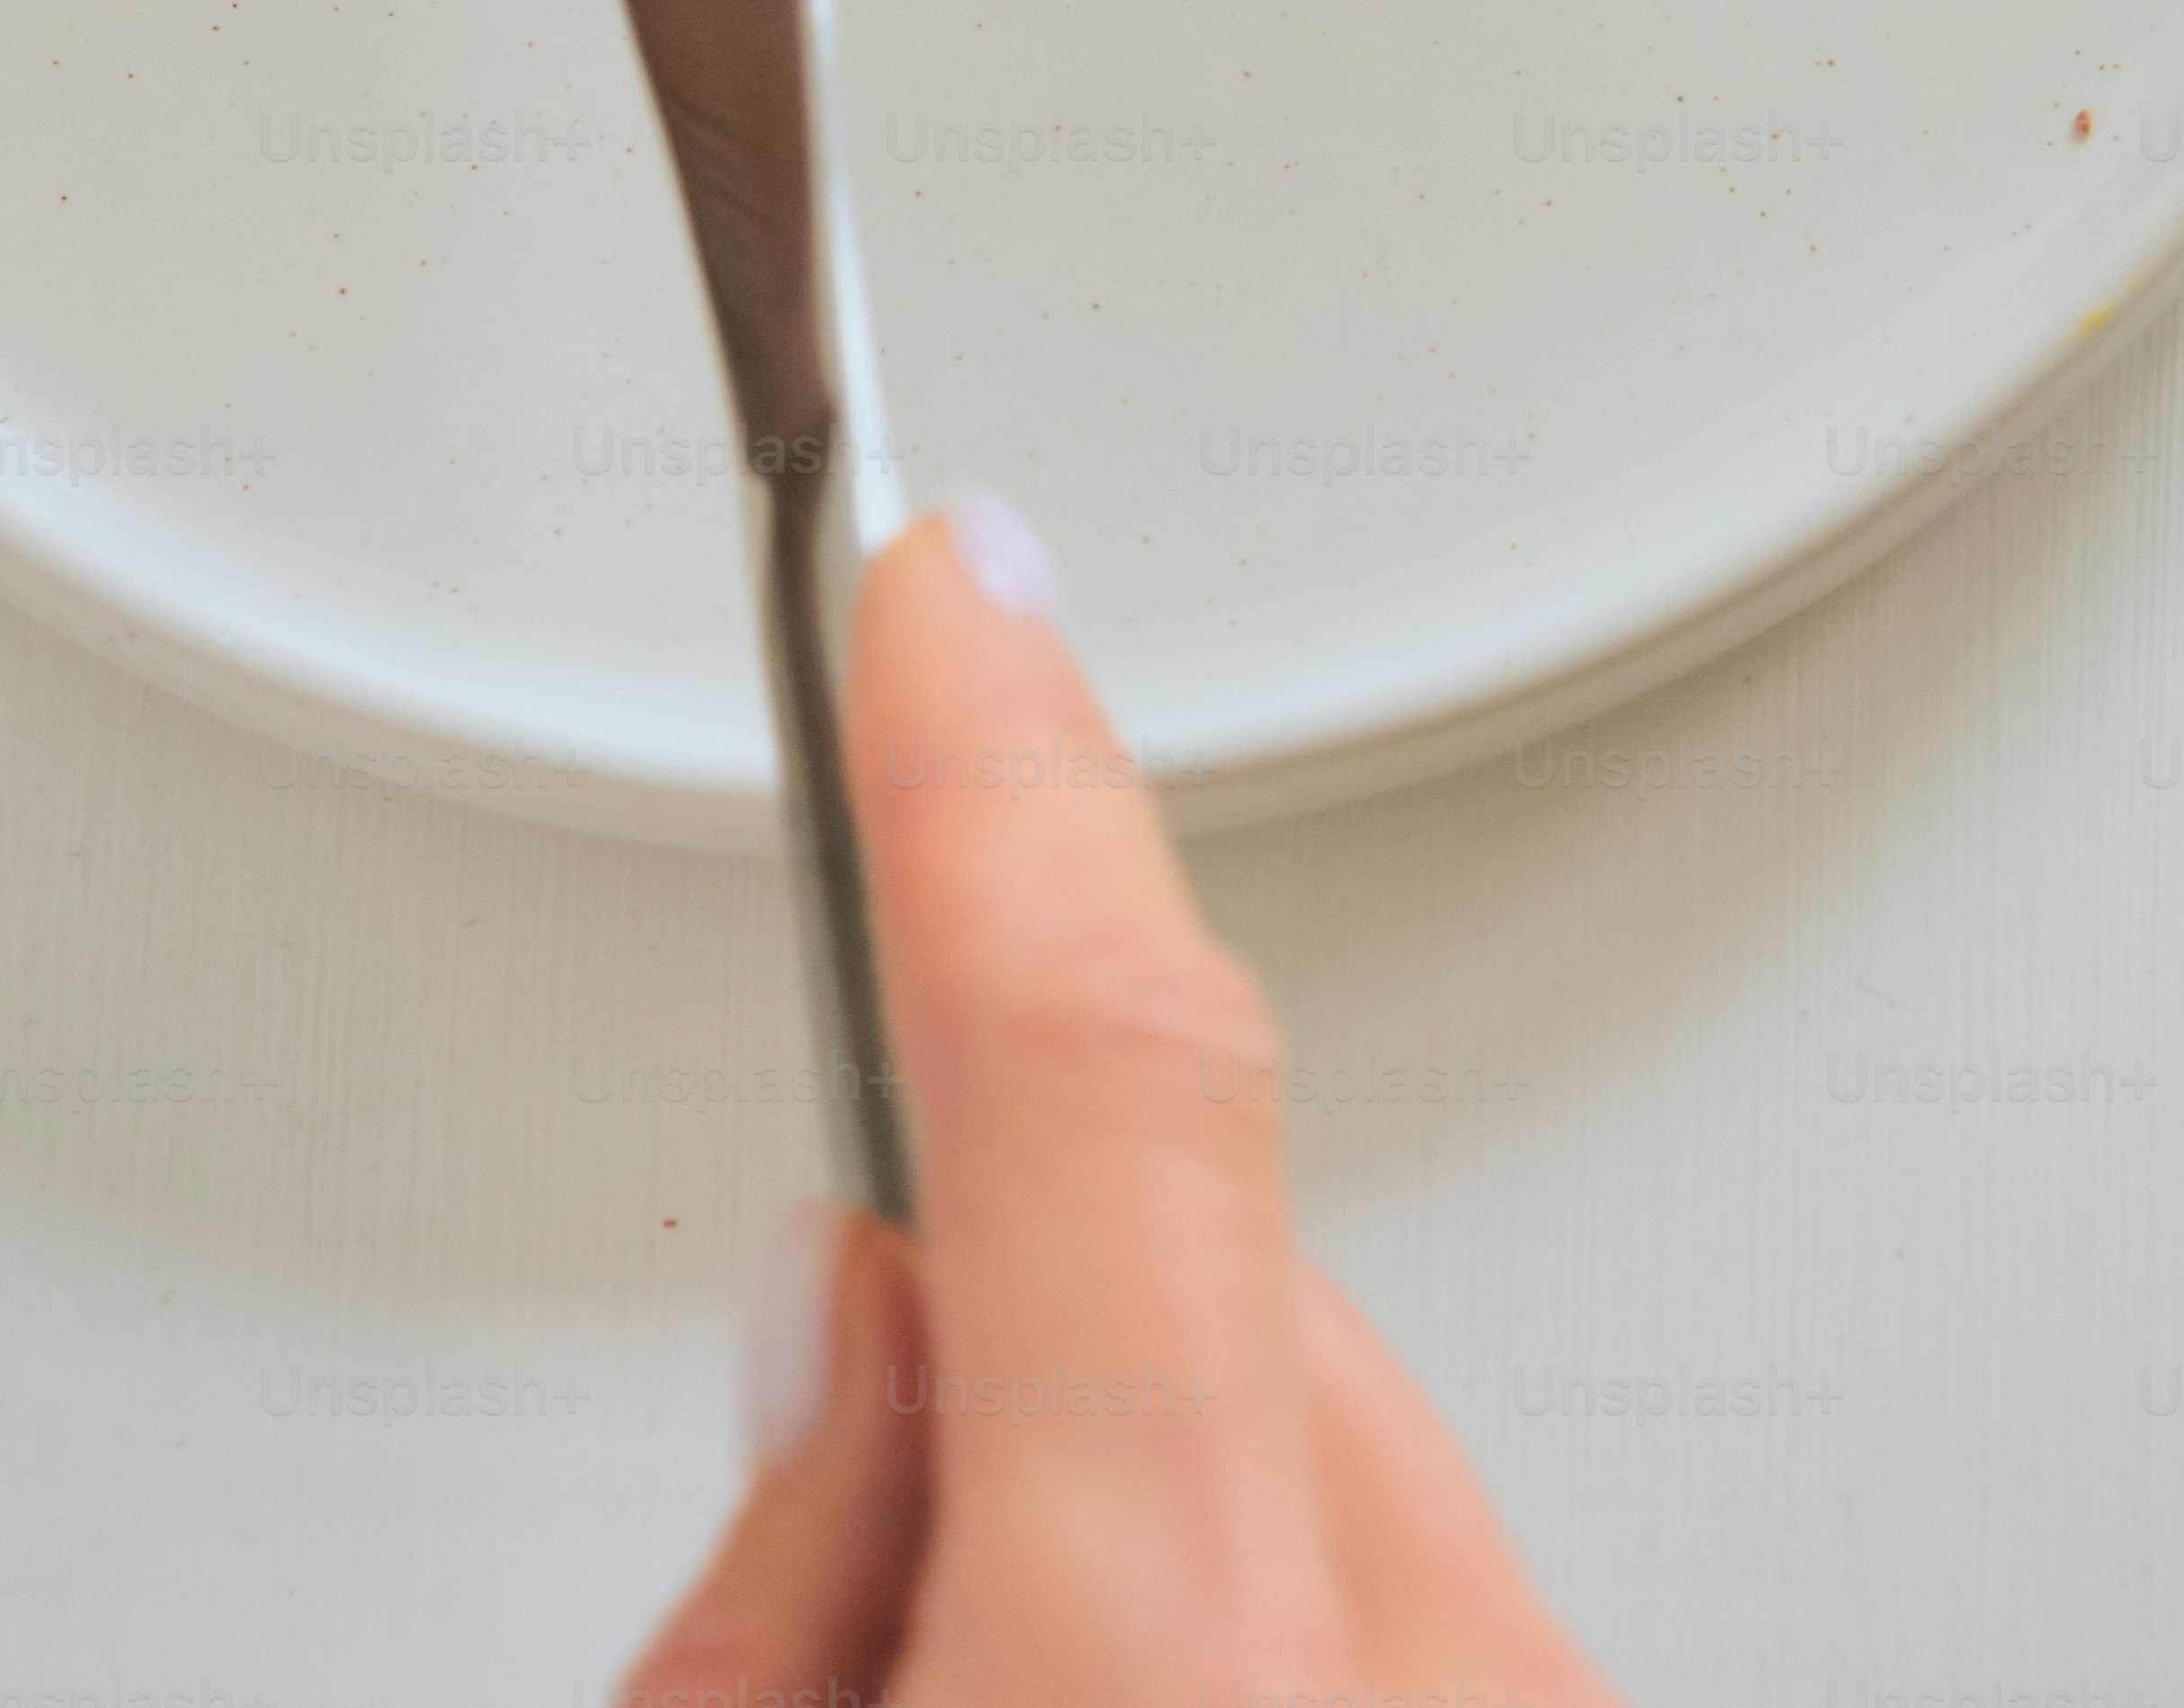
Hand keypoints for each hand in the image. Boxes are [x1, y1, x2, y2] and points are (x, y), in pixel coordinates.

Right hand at [628, 495, 1625, 1705]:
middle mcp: (1415, 1690)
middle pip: (1176, 1292)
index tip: (959, 586)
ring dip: (1127, 1538)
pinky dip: (1259, 1641)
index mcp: (1162, 1691)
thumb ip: (768, 1576)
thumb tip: (854, 1324)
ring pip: (1285, 1442)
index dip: (1005, 793)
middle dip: (990, 1356)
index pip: (1089, 1081)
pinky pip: (1401, 1594)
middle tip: (849, 1622)